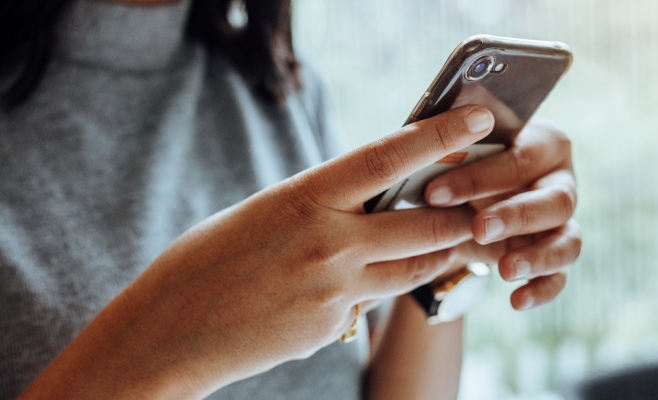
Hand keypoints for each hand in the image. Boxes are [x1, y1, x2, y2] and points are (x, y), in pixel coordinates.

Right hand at [19, 106, 495, 399]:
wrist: (169, 330)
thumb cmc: (207, 261)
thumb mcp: (264, 212)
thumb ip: (320, 206)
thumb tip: (367, 203)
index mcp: (305, 198)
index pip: (388, 158)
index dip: (439, 136)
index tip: (475, 118)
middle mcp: (329, 243)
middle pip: (424, 225)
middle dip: (462, 214)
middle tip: (485, 202)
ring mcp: (334, 290)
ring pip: (413, 269)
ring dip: (438, 254)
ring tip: (454, 240)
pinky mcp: (332, 327)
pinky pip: (372, 301)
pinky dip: (378, 288)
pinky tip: (356, 283)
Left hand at [424, 119, 580, 310]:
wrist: (459, 205)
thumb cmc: (455, 165)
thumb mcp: (448, 150)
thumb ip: (446, 141)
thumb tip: (425, 136)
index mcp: (539, 142)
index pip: (521, 156)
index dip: (481, 175)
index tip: (434, 191)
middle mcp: (559, 179)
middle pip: (555, 199)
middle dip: (515, 215)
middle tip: (477, 228)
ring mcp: (562, 221)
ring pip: (569, 239)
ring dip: (538, 255)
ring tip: (504, 269)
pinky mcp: (556, 255)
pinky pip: (561, 275)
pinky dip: (543, 288)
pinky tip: (516, 301)